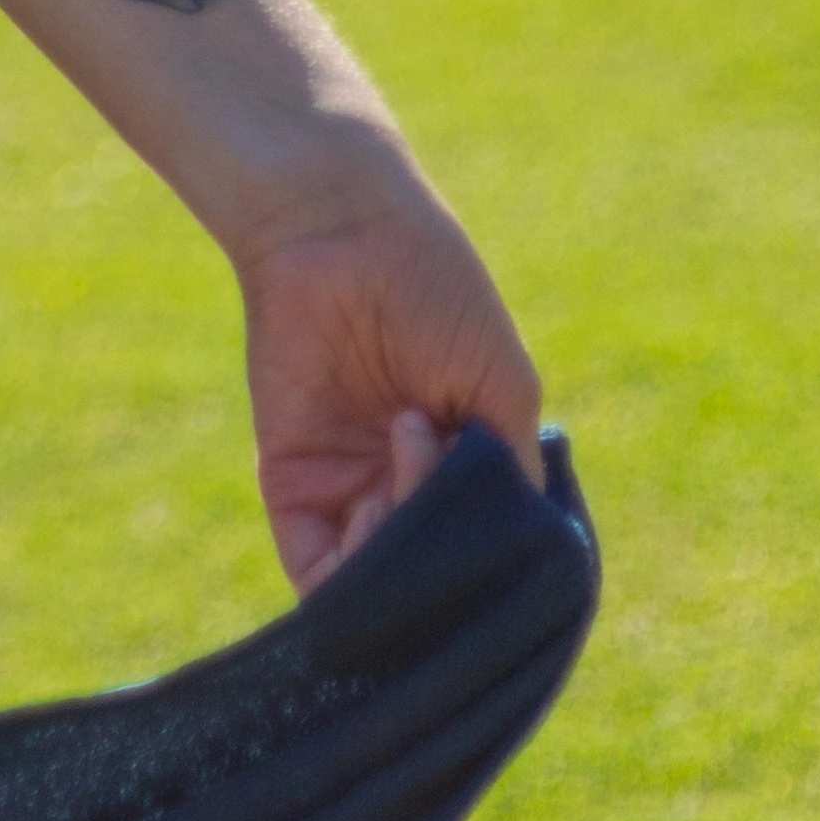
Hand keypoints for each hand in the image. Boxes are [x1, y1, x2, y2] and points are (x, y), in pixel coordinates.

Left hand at [234, 186, 543, 594]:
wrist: (343, 234)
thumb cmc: (436, 294)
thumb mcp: (502, 392)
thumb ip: (512, 484)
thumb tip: (526, 567)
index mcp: (464, 474)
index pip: (484, 562)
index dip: (498, 571)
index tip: (509, 538)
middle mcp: (407, 496)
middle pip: (433, 581)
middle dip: (447, 554)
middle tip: (447, 466)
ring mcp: (352, 497)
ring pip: (381, 586)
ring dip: (403, 547)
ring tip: (412, 448)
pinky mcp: (294, 490)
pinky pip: (319, 572)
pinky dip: (352, 570)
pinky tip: (377, 505)